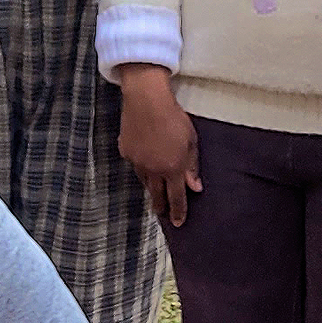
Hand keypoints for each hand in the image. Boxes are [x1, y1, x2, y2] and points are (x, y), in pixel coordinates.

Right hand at [118, 69, 199, 226]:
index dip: (178, 212)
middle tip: (163, 214)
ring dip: (152, 187)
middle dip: (161, 207)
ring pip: (145, 181)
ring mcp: (138, 161)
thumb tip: (195, 187)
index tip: (179, 223)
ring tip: (155, 192)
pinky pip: (135, 164)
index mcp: (173, 168)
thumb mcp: (191, 141)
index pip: (177, 197)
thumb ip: (192, 166)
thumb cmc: (174, 117)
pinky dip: (141, 166)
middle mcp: (154, 169)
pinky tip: (144, 161)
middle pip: (157, 195)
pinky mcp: (126, 151)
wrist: (146, 99)